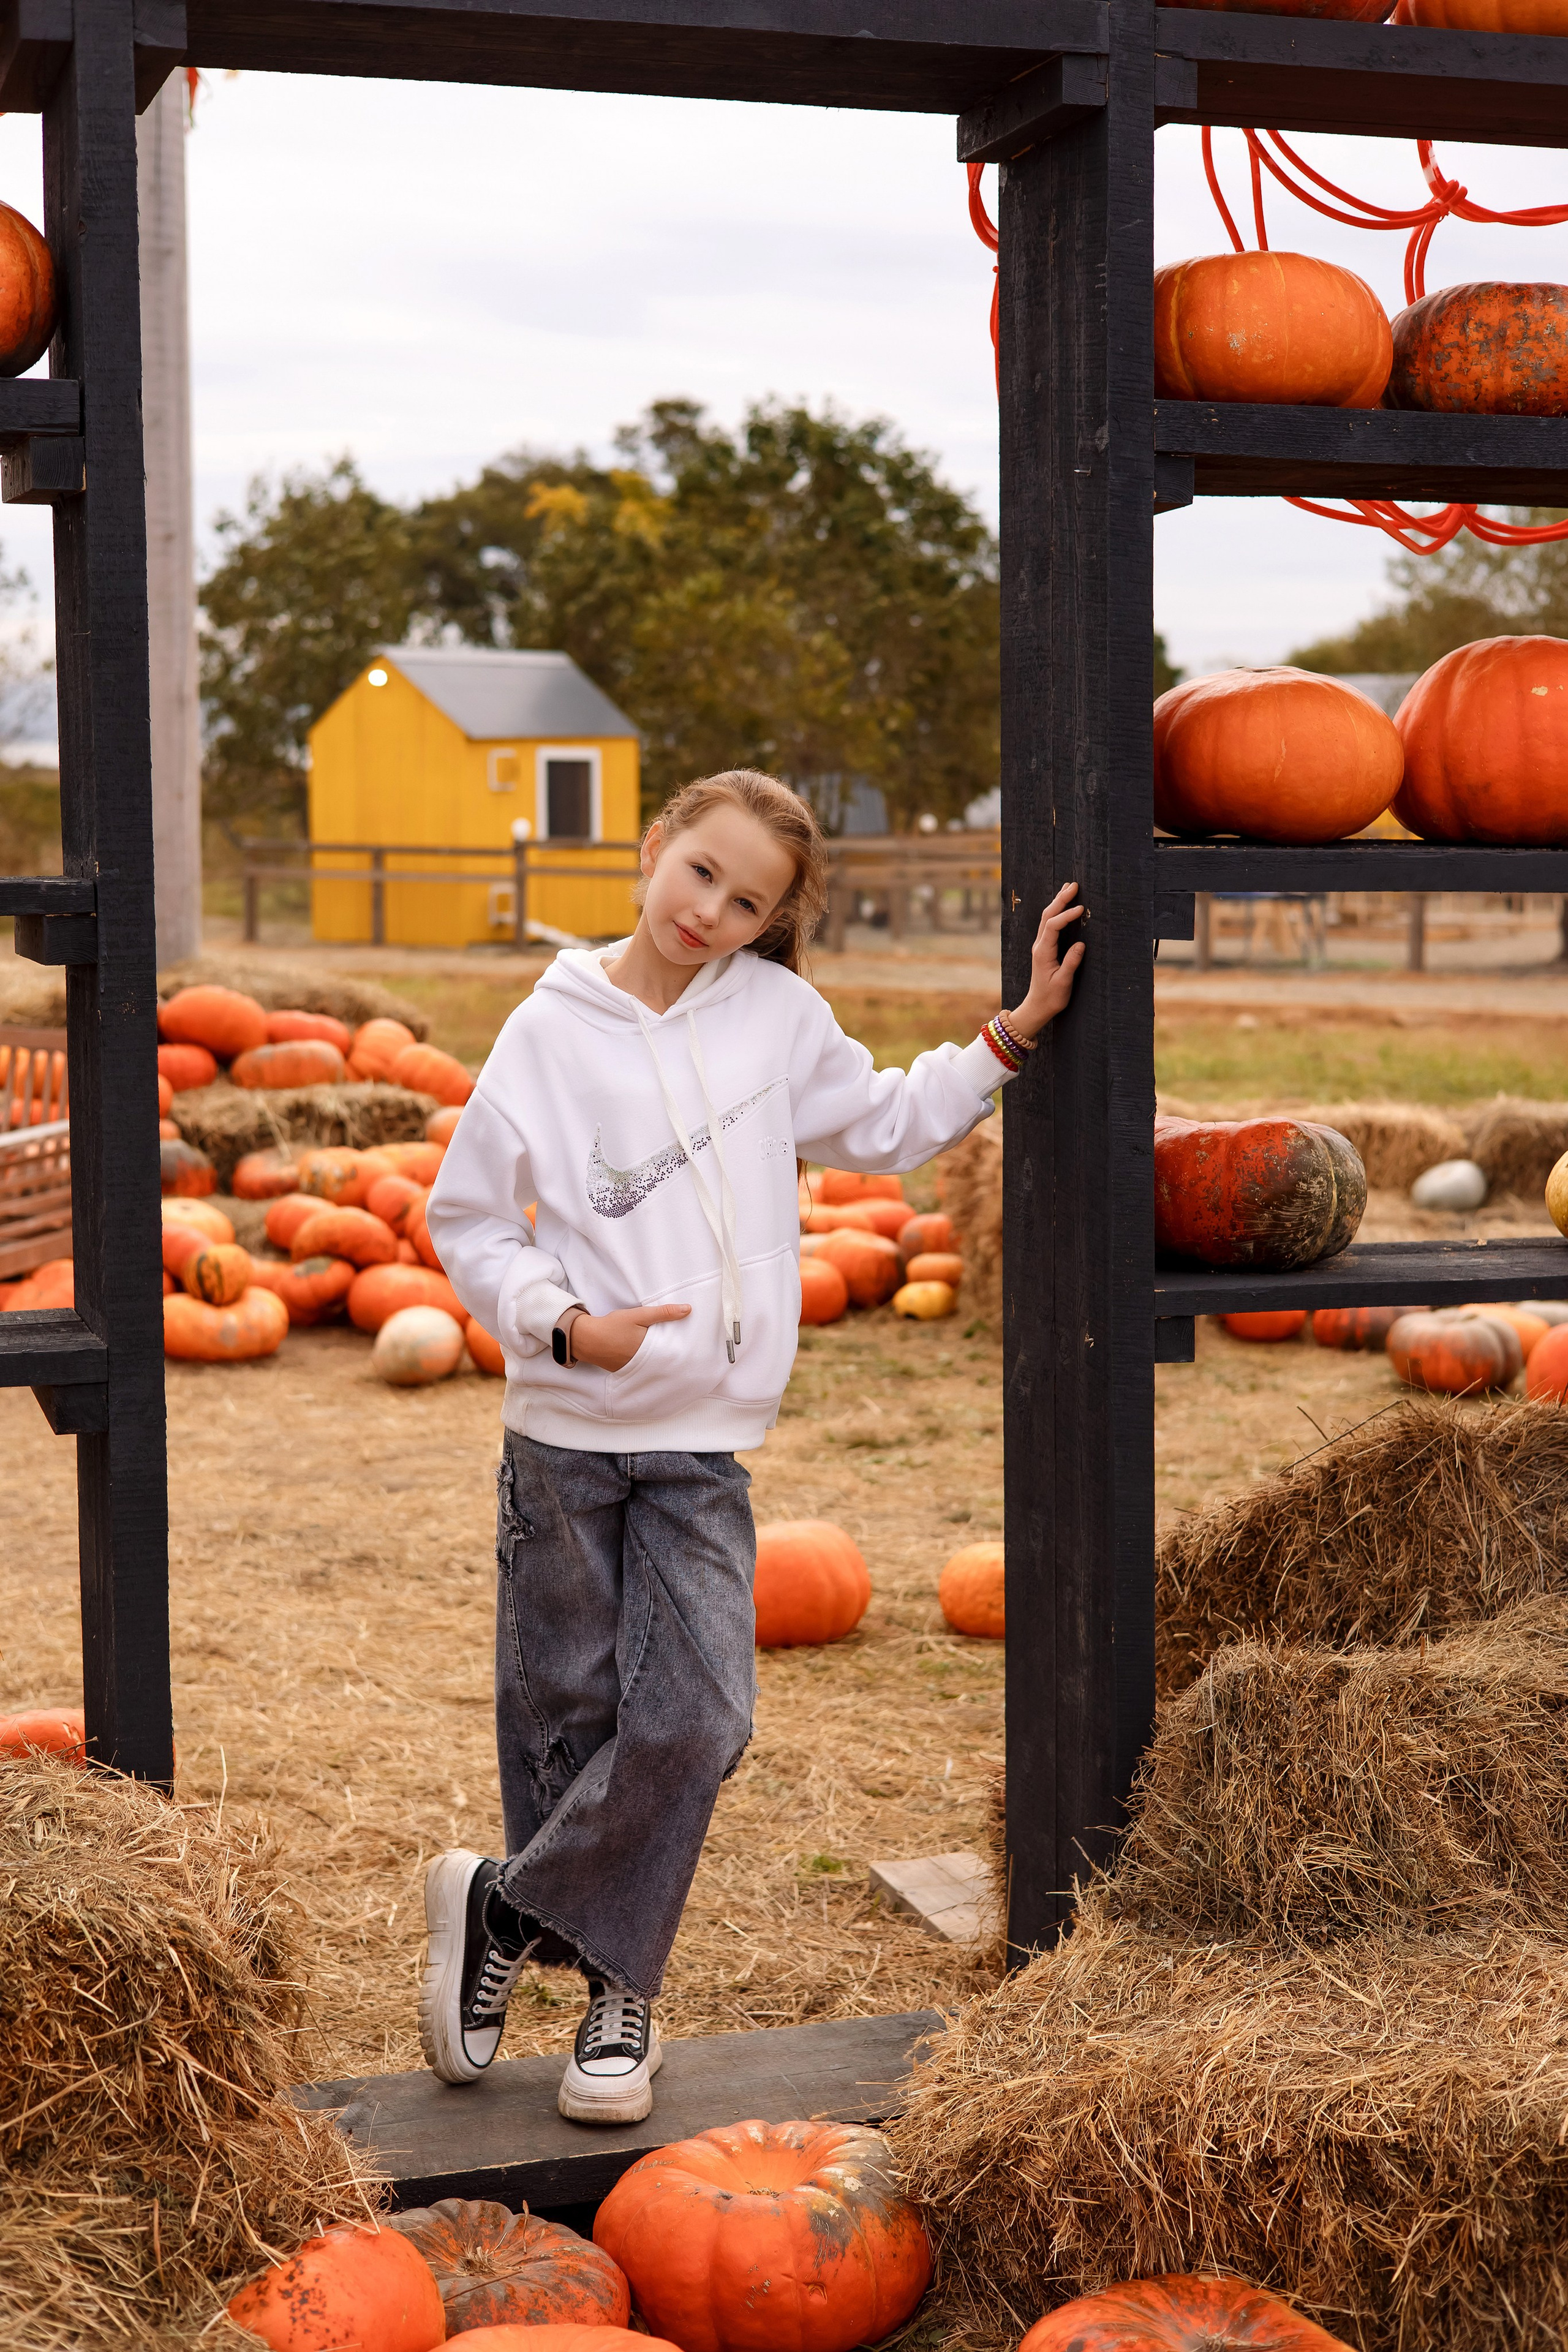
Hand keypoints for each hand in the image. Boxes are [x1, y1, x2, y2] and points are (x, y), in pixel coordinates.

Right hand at [568, 1302, 690, 1371]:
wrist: (586, 1339)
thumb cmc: (613, 1326)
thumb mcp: (639, 1315)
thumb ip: (663, 1313)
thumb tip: (688, 1309)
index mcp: (650, 1351)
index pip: (673, 1351)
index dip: (682, 1348)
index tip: (692, 1344)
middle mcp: (644, 1364)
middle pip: (664, 1359)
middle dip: (672, 1354)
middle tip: (685, 1349)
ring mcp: (633, 1369)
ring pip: (652, 1364)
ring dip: (659, 1358)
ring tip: (670, 1352)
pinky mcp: (624, 1370)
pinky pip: (640, 1367)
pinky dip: (646, 1361)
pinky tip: (648, 1355)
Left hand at [1003, 882, 1085, 1043]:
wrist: (1037, 1006)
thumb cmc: (1051, 997)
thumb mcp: (1063, 982)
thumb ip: (1071, 963)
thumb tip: (1080, 945)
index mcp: (1043, 952)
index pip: (1053, 926)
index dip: (1066, 915)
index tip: (1081, 909)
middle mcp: (1039, 946)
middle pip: (1047, 916)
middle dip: (1060, 899)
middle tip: (1074, 885)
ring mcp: (1040, 945)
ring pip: (1046, 918)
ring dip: (1057, 902)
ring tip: (1068, 888)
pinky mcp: (1044, 948)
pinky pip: (1048, 924)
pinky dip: (1056, 911)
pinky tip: (1062, 905)